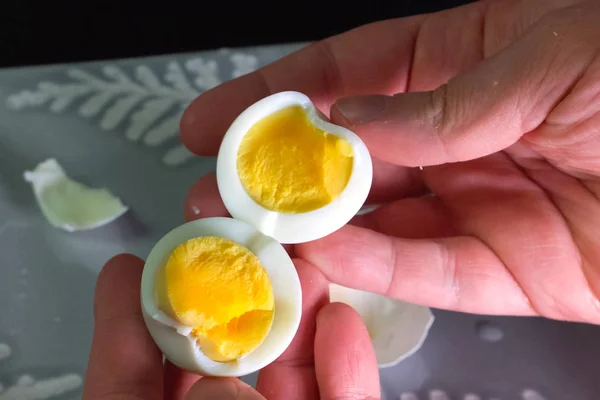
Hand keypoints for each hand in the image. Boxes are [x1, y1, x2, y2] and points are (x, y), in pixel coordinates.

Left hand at [81, 254, 379, 398]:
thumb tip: (221, 383)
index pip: (129, 385)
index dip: (126, 323)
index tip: (127, 266)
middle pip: (220, 365)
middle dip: (230, 302)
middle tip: (237, 247)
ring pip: (291, 376)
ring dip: (300, 318)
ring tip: (304, 265)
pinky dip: (349, 370)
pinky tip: (342, 321)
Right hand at [181, 0, 599, 323]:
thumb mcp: (553, 59)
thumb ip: (444, 100)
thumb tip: (351, 122)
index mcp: (465, 63)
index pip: (349, 76)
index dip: (276, 96)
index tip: (215, 120)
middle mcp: (457, 137)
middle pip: (347, 157)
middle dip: (278, 176)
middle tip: (219, 191)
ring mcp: (473, 205)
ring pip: (373, 221)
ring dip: (313, 230)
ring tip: (255, 236)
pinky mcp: (501, 270)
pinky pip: (424, 269)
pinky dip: (373, 265)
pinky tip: (329, 258)